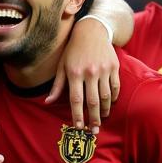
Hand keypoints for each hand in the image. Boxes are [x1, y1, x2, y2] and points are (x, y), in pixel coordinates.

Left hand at [45, 17, 119, 133]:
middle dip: (93, 119)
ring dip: (104, 111)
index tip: (79, 127)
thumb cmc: (72, 51)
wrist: (92, 31)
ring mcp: (104, 69)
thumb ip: (57, 86)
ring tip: (101, 119)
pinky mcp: (114, 66)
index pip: (76, 100)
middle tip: (93, 131)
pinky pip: (115, 87)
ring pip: (105, 96)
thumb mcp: (61, 66)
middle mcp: (90, 72)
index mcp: (74, 73)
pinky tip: (109, 105)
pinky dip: (113, 98)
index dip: (78, 115)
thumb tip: (47, 102)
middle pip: (92, 101)